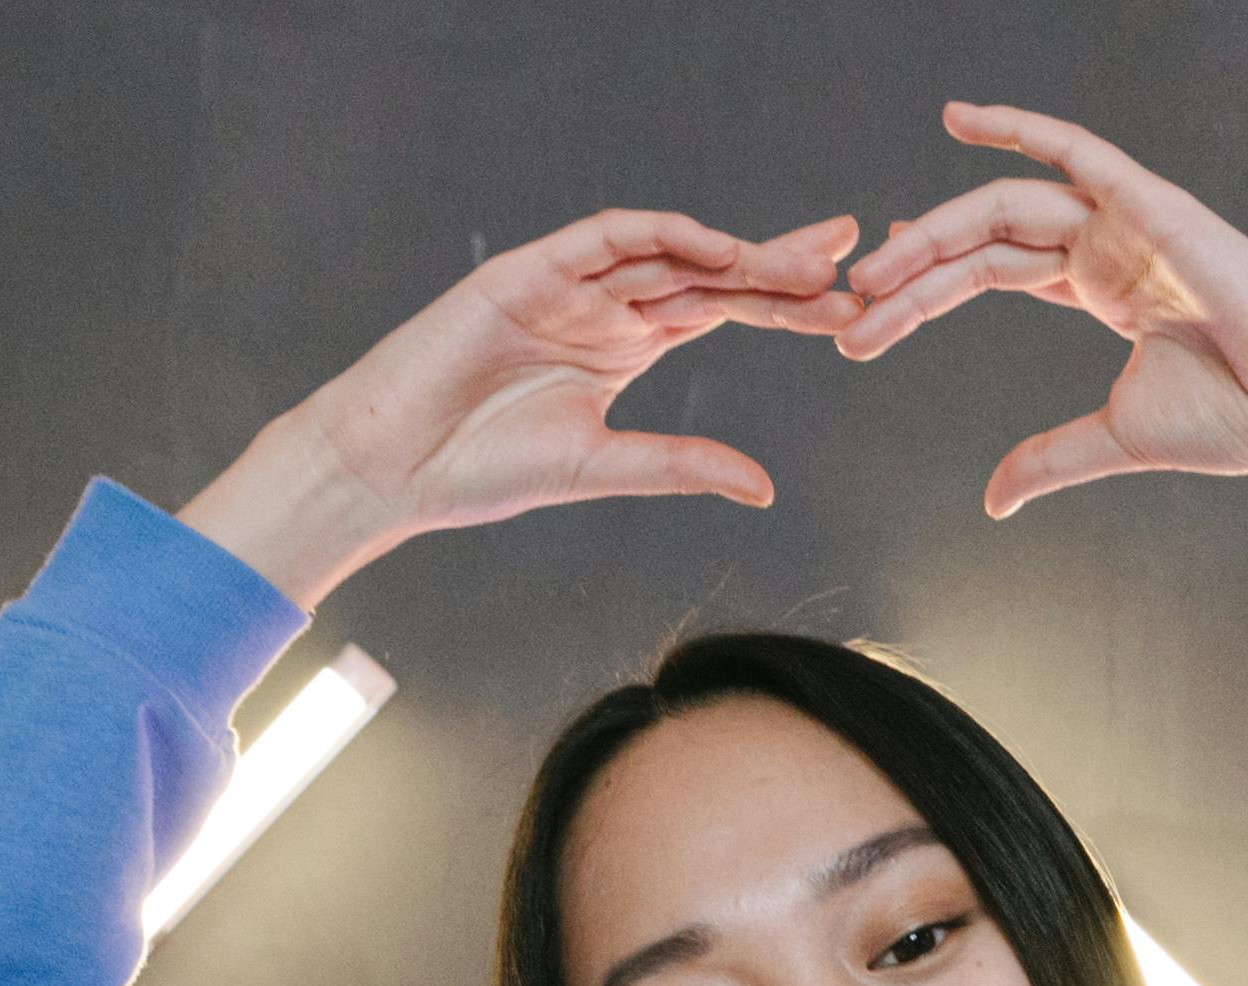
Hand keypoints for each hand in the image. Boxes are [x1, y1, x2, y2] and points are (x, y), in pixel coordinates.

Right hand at [184, 209, 865, 606]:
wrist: (395, 464)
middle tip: (853, 256)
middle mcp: (605, 305)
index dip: (785, 305)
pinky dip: (660, 235)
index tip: (850, 309)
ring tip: (801, 260)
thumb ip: (682, 464)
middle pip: (709, 271)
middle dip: (780, 262)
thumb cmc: (484, 468)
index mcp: (626, 347)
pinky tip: (715, 247)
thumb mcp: (604, 466)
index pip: (722, 310)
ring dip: (734, 250)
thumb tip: (764, 487)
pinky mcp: (529, 269)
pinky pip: (605, 236)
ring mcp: (568, 283)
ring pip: (668, 250)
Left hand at [842, 104, 1247, 597]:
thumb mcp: (1118, 439)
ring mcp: (1128, 218)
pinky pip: (1074, 150)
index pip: (991, 272)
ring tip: (871, 270)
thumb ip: (1051, 457)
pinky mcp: (1150, 203)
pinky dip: (1019, 126)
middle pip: (982, 241)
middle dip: (910, 273)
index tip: (864, 322)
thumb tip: (994, 501)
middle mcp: (1108, 242)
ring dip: (933, 235)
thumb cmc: (1241, 419)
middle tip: (844, 305)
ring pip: (1004, 208)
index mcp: (1103, 286)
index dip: (925, 292)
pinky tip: (958, 119)